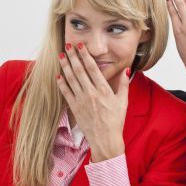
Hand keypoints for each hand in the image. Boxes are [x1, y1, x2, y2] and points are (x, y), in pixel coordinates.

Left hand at [56, 42, 128, 161]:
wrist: (105, 140)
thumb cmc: (116, 121)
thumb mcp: (123, 101)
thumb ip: (124, 84)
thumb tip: (127, 69)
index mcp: (103, 90)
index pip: (92, 68)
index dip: (85, 55)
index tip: (81, 46)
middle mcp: (91, 93)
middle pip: (79, 70)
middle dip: (73, 57)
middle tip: (68, 46)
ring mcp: (81, 100)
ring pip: (71, 79)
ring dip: (65, 66)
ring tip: (61, 56)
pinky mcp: (75, 108)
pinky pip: (66, 93)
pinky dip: (61, 83)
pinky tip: (59, 75)